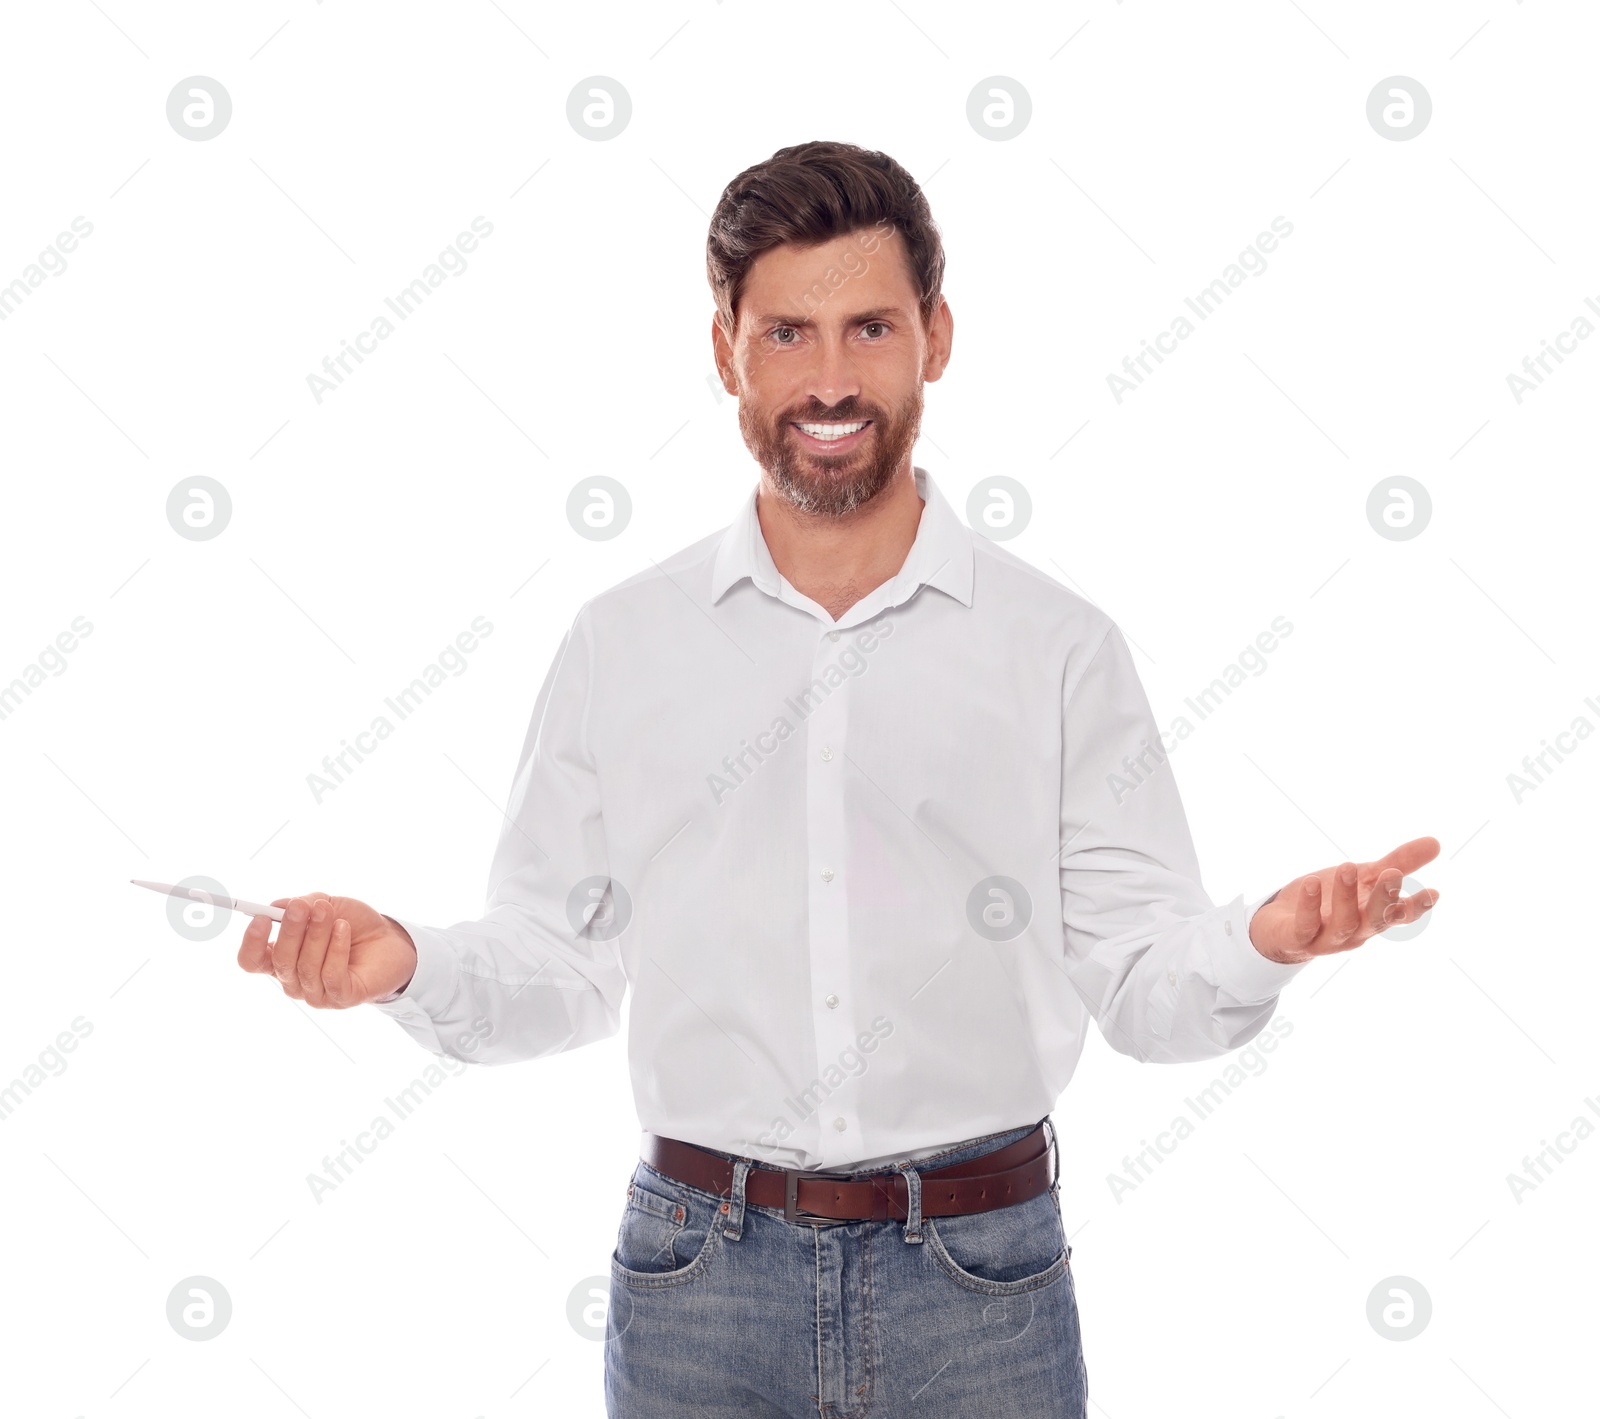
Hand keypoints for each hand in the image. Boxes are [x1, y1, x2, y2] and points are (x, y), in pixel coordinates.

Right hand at [237, 893, 416, 1007]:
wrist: (390, 939)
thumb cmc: (352, 924)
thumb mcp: (326, 905)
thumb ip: (301, 904)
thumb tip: (276, 906)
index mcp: (282, 959)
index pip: (252, 960)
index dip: (251, 942)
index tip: (261, 917)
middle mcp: (295, 980)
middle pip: (279, 962)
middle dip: (290, 931)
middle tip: (302, 907)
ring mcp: (317, 993)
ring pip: (306, 966)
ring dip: (318, 935)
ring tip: (329, 913)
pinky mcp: (341, 998)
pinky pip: (331, 975)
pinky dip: (336, 948)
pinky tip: (344, 928)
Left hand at [1248, 836, 1440, 964]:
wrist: (1280, 926)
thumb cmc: (1329, 901)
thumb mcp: (1364, 877)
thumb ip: (1398, 862)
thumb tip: (1437, 843)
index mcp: (1372, 916)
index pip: (1399, 915)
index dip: (1417, 907)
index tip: (1434, 893)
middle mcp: (1355, 931)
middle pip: (1375, 921)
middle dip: (1384, 899)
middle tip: (1392, 874)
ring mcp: (1327, 939)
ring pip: (1343, 924)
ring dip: (1346, 897)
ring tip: (1347, 866)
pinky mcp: (1297, 939)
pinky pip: (1305, 926)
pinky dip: (1309, 906)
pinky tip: (1312, 883)